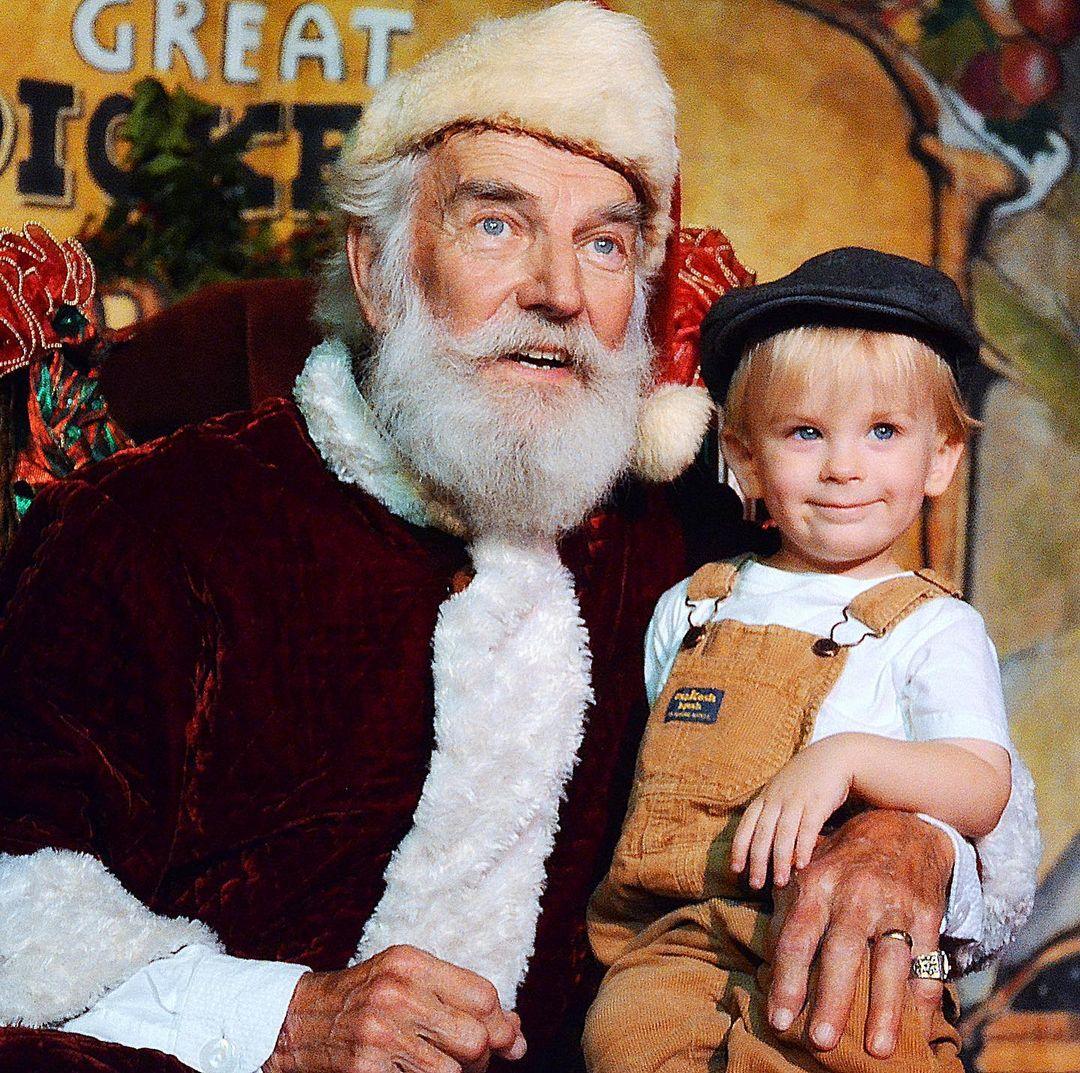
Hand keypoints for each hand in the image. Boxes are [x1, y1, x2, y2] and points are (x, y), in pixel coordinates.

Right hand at [262, 945, 526, 1072]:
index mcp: (410, 963)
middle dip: (482, 1057)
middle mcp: (396, 994)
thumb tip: (517, 1035)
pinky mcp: (364, 1070)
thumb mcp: (406, 981)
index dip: (500, 1022)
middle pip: (475, 1037)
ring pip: (452, 1072)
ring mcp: (379, 1035)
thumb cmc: (362, 999)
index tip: (502, 1037)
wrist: (294, 1021)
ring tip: (441, 1068)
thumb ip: (459, 999)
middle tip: (471, 1061)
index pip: (483, 995)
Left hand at [731, 736, 854, 888]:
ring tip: (779, 882)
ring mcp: (796, 800)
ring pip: (783, 834)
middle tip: (756, 884)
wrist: (835, 757)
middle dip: (757, 861)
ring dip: (779, 860)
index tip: (736, 869)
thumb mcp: (781, 789)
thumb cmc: (806, 778)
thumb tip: (761, 842)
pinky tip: (802, 864)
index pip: (746, 824)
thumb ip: (771, 810)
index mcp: (765, 797)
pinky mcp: (817, 803)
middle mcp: (777, 799)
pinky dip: (802, 847)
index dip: (739, 847)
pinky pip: (807, 828)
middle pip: (762, 833)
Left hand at [765, 810, 952, 1058]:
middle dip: (832, 998)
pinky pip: (926, 960)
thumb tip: (769, 966)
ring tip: (878, 1049)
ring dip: (884, 1008)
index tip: (779, 1020)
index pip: (797, 937)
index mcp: (817, 882)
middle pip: (842, 951)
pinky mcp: (927, 913)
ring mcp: (894, 903)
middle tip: (821, 1041)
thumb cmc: (841, 862)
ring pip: (890, 959)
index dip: (787, 980)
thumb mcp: (806, 874)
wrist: (900, 827)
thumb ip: (786, 914)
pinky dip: (923, 994)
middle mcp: (854, 893)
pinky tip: (918, 1024)